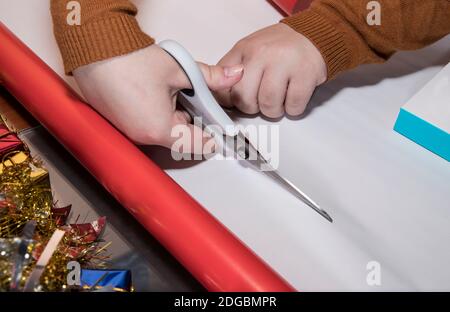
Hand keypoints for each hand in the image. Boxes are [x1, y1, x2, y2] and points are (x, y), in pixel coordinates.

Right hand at [73, 45, 242, 152]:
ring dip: (173, 116)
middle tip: (193, 98)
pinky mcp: (121, 126)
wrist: (94, 53)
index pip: (196, 145)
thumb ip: (210, 77)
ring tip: (170, 91)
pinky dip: (157, 114)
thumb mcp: (179, 69)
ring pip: (164, 131)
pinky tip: (154, 94)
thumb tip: (233, 77)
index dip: (211, 136)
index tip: (218, 129)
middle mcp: (143, 138)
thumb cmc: (129, 61)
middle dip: (191, 121)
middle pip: (180, 138)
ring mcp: (130, 133)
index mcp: (160, 129)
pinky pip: (147, 126)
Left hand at [216, 23, 326, 117]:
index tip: (237, 101)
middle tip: (260, 101)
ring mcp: (285, 63)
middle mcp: (262, 54)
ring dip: (274, 110)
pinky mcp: (306, 74)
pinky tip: (292, 97)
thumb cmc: (279, 49)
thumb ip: (232, 71)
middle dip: (252, 107)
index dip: (229, 99)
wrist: (314, 36)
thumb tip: (221, 98)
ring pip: (269, 105)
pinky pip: (292, 107)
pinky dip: (292, 109)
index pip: (222, 84)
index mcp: (244, 49)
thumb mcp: (250, 51)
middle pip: (244, 98)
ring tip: (278, 99)